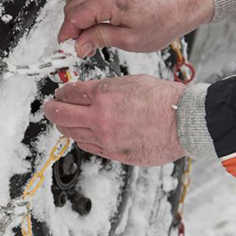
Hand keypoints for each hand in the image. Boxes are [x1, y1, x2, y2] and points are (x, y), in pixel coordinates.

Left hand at [43, 76, 186, 166]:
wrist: (185, 122)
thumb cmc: (164, 100)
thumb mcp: (131, 82)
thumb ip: (106, 88)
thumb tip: (90, 92)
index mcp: (104, 94)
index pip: (68, 93)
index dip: (61, 92)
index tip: (60, 93)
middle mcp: (100, 117)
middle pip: (61, 114)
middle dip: (52, 109)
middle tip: (50, 107)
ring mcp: (105, 138)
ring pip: (71, 132)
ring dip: (64, 125)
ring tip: (63, 120)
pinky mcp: (113, 153)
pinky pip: (87, 146)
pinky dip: (80, 138)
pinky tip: (81, 133)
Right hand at [58, 0, 213, 56]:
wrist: (181, 5)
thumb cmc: (162, 22)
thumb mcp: (129, 40)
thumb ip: (99, 39)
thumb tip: (78, 45)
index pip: (74, 16)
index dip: (67, 34)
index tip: (66, 46)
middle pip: (71, 4)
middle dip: (71, 25)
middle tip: (79, 43)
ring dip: (76, 12)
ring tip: (87, 31)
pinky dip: (85, 2)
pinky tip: (95, 16)